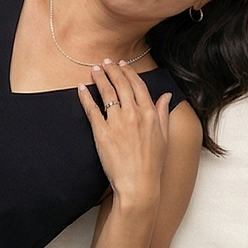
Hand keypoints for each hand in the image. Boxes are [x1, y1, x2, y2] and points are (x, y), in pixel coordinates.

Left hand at [79, 59, 172, 209]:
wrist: (138, 185)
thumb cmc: (152, 165)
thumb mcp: (163, 138)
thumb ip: (163, 113)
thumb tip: (166, 96)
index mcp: (150, 114)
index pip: (138, 85)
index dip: (128, 72)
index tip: (122, 65)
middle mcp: (134, 114)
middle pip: (121, 84)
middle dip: (112, 69)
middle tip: (105, 62)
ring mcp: (117, 122)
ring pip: (106, 92)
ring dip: (99, 77)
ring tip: (95, 71)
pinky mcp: (102, 132)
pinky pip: (91, 109)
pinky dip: (85, 96)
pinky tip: (81, 88)